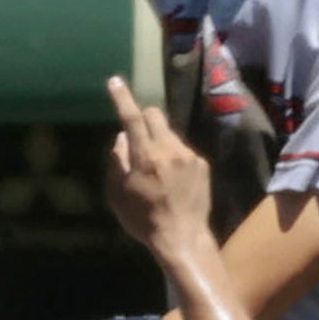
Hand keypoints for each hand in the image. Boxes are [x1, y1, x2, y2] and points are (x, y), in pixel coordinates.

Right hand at [102, 72, 223, 275]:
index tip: (115, 81)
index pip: (132, 119)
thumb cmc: (143, 219)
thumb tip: (121, 138)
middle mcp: (169, 150)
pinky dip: (173, 157)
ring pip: (169, 133)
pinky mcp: (202, 164)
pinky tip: (173, 180)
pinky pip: (182, 150)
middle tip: (138, 136)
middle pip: (155, 115)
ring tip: (156, 170)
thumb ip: (116, 161)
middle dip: (143, 118)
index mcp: (145, 157)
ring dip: (159, 141)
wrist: (182, 237)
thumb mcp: (117, 195)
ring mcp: (189, 156)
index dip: (123, 98)